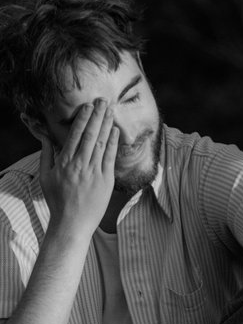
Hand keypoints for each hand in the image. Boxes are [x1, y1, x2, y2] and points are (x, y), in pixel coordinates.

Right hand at [34, 99, 117, 233]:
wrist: (72, 223)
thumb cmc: (57, 199)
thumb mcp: (45, 175)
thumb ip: (47, 153)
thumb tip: (46, 135)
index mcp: (64, 162)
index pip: (75, 135)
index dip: (83, 118)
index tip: (88, 106)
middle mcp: (79, 165)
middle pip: (90, 134)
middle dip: (97, 116)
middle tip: (103, 100)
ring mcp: (94, 172)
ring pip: (102, 143)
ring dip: (107, 124)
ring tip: (111, 110)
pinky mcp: (106, 180)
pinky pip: (111, 157)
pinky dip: (114, 143)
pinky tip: (116, 130)